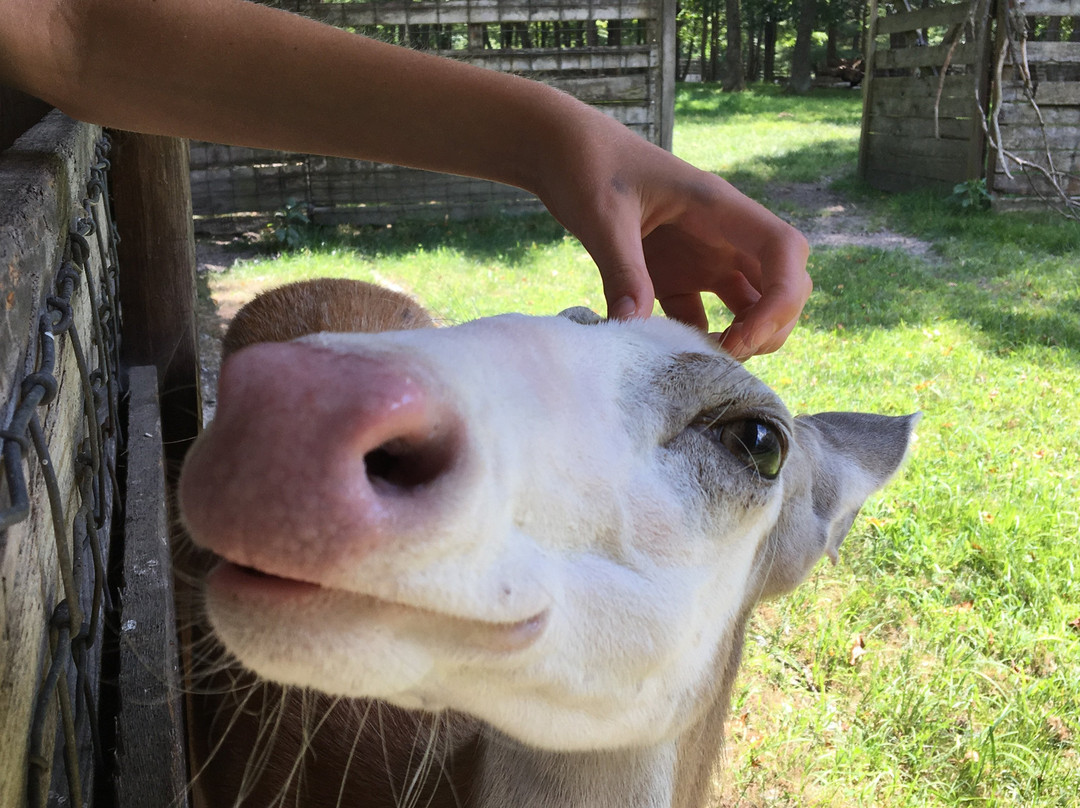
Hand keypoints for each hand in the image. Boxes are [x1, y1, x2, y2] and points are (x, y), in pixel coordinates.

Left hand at [535, 108, 810, 359]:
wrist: (562, 150)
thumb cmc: (588, 165)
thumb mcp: (603, 216)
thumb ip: (622, 270)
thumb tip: (633, 329)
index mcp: (719, 208)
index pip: (783, 250)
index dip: (781, 299)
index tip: (744, 338)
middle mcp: (723, 234)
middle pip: (781, 284)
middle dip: (769, 326)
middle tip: (724, 359)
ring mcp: (702, 255)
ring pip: (750, 303)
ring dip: (740, 337)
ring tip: (698, 364)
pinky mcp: (675, 274)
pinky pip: (701, 315)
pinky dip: (694, 340)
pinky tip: (664, 356)